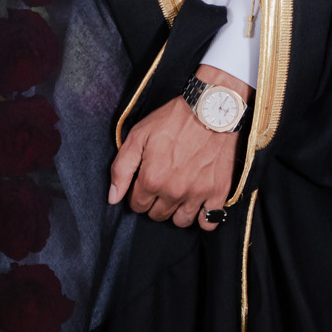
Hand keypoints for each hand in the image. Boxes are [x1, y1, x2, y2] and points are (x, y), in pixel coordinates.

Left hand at [109, 64, 252, 229]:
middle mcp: (173, 191)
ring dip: (177, 210)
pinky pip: (209, 222)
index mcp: (152, 179)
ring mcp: (197, 194)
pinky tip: (199, 204)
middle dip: (156, 202)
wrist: (212, 109)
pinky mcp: (218, 192)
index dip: (138, 194)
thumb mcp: (139, 135)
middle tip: (163, 183)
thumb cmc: (173, 120)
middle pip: (157, 215)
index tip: (146, 181)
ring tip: (180, 192)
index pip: (137, 205)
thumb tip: (113, 198)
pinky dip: (204, 217)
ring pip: (180, 221)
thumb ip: (122, 169)